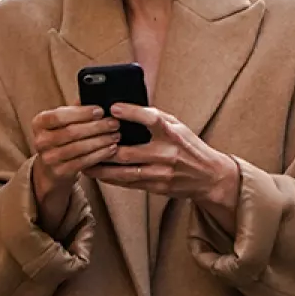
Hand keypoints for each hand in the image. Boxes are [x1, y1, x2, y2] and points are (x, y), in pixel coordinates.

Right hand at [30, 105, 119, 230]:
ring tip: (116, 135)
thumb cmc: (62, 137)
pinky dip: (99, 155)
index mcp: (40, 122)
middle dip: (96, 127)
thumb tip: (97, 93)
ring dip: (101, 141)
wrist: (51, 169)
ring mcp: (49, 158)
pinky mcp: (60, 172)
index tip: (100, 110)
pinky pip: (83, 162)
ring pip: (79, 148)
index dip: (81, 113)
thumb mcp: (64, 121)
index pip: (59, 116)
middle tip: (114, 123)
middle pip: (71, 132)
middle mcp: (40, 140)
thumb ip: (76, 109)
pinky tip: (111, 149)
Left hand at [85, 104, 240, 229]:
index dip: (132, 112)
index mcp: (173, 133)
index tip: (113, 107)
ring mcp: (161, 173)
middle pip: (128, 152)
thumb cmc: (190, 146)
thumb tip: (126, 108)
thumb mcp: (178, 126)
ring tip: (85, 163)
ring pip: (124, 172)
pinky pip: (129, 183)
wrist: (209, 176)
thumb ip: (156, 118)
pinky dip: (112, 179)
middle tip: (86, 142)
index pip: (152, 119)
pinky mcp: (157, 187)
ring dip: (102, 169)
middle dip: (104, 148)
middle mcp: (167, 154)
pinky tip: (99, 174)